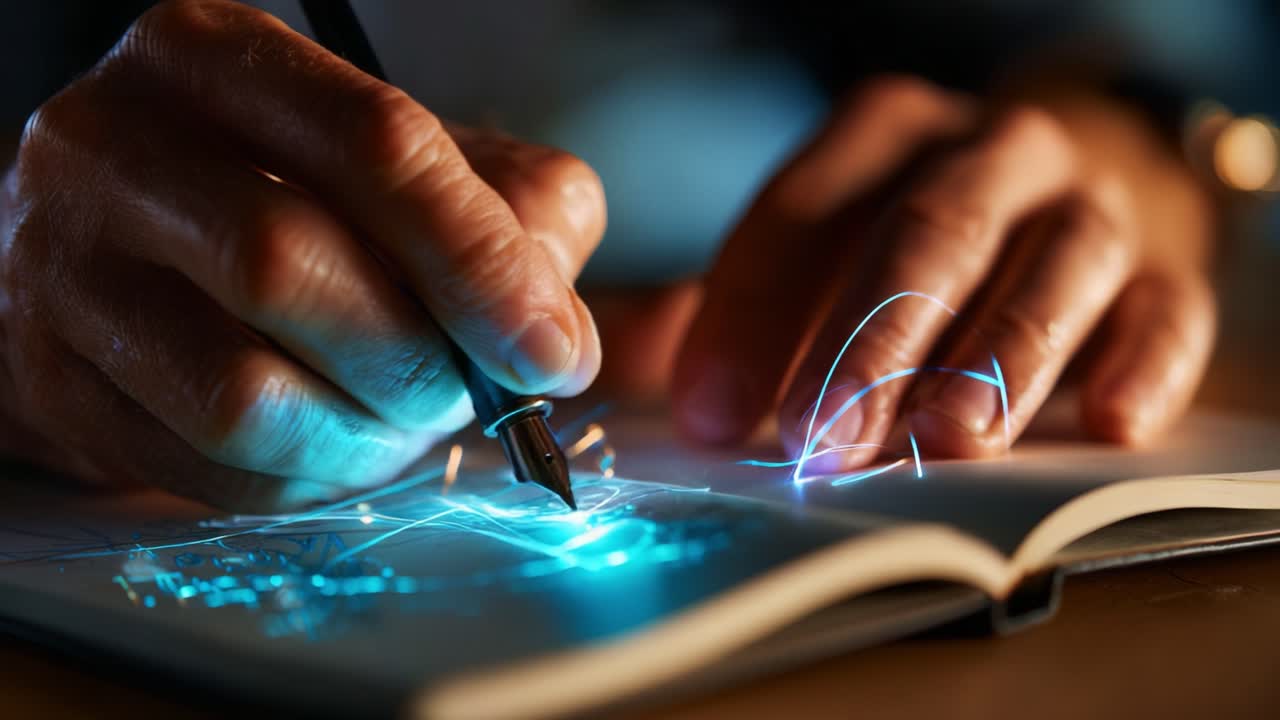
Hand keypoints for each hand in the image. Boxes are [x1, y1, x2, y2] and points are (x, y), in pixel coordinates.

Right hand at [0, 0, 603, 507]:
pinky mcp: (52, 383)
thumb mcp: (420, 171)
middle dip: (419, 360)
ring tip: (403, 418)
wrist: (131, 255)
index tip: (548, 352)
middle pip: (288, 265)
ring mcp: (62, 268)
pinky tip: (338, 441)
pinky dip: (310, 477)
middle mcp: (111, 145)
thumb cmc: (300, 199)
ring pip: (239, 392)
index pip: (373, 144)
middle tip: (473, 392)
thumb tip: (557, 343)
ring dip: (364, 435)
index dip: (478, 261)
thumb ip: (516, 222)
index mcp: (214, 58)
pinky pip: (207, 470)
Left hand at [673, 75, 1216, 470]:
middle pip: (927, 235)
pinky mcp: (1170, 267)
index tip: (710, 413)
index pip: (803, 212)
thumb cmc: (923, 232)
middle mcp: (992, 151)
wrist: (1081, 180)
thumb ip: (742, 303)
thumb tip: (649, 381)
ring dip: (998, 355)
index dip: (750, 313)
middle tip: (821, 437)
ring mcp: (1088, 203)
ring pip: (1050, 267)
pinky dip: (1141, 363)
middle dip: (870, 341)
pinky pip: (1166, 311)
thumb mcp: (831, 238)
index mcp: (886, 133)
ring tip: (948, 436)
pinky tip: (1107, 419)